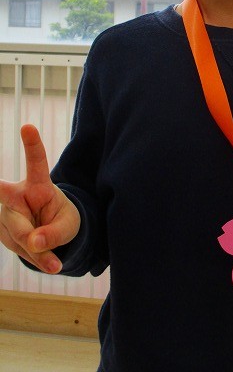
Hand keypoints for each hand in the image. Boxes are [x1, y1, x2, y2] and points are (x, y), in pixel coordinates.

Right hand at [0, 124, 80, 273]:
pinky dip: (36, 260)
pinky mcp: (4, 233)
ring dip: (38, 251)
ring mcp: (7, 215)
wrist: (51, 233)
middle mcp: (17, 196)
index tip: (28, 127)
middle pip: (8, 199)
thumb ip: (55, 233)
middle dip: (2, 195)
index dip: (32, 145)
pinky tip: (49, 264)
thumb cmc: (62, 219)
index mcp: (38, 184)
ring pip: (19, 235)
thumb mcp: (68, 225)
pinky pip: (20, 251)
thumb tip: (33, 243)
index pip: (36, 162)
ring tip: (55, 262)